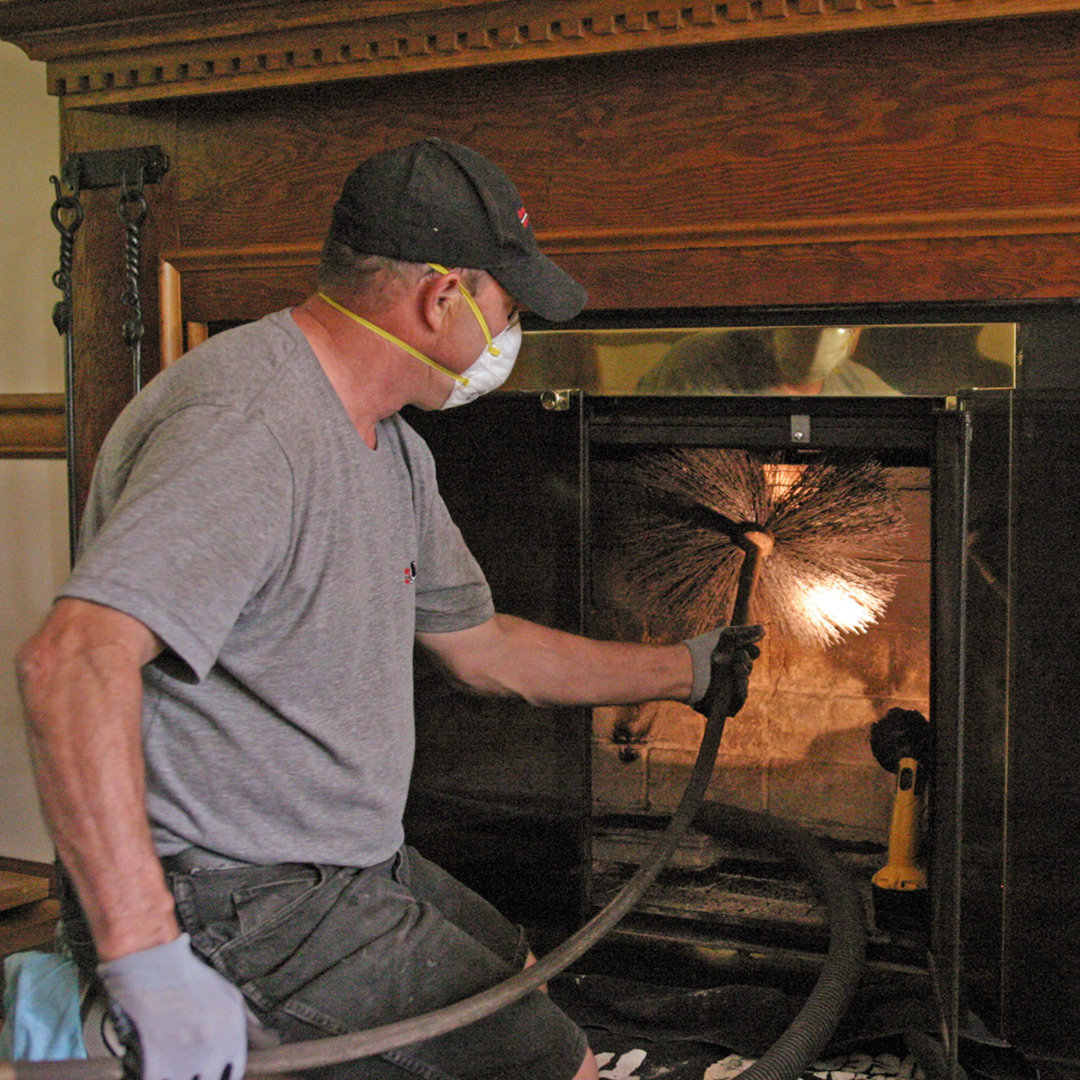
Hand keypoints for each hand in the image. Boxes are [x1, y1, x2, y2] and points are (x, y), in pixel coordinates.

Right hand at [98, 933, 246, 1079]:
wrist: (150, 963)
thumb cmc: (188, 977)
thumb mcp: (228, 993)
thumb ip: (249, 1022)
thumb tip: (268, 1043)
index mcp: (232, 1029)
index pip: (234, 1073)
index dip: (223, 1075)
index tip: (213, 1072)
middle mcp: (212, 1045)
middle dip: (201, 1078)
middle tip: (190, 1066)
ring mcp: (184, 1056)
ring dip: (179, 1077)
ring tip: (174, 1063)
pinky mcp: (154, 1063)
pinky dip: (158, 1078)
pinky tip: (156, 1066)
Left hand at [684, 625, 764, 717]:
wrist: (688, 668)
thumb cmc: (705, 649)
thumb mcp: (725, 636)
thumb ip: (745, 633)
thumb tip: (763, 629)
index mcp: (728, 656)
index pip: (749, 655)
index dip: (750, 652)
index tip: (744, 650)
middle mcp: (727, 672)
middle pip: (747, 669)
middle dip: (745, 664)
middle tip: (738, 659)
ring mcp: (725, 688)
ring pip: (744, 685)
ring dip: (742, 678)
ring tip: (736, 670)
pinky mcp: (723, 704)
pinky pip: (739, 702)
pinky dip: (740, 694)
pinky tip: (737, 686)